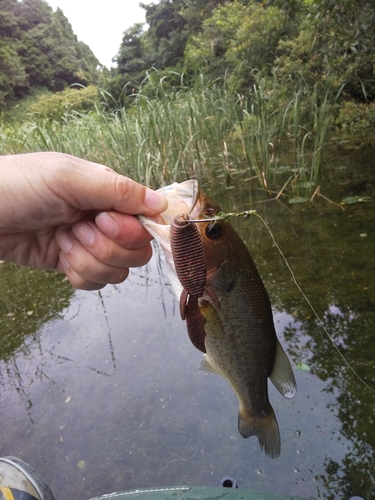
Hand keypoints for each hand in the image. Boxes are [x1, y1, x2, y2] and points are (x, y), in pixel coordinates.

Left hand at [0, 152, 166, 289]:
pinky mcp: (74, 265)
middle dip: (107, 247)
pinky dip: (79, 273)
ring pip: (118, 272)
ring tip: (63, 240)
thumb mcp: (69, 178)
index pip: (147, 221)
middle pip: (137, 252)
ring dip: (89, 260)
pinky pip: (96, 283)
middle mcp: (106, 220)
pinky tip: (60, 254)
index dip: (131, 230)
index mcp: (110, 193)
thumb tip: (162, 204)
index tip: (104, 221)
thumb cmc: (19, 185)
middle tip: (78, 229)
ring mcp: (91, 245)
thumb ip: (118, 190)